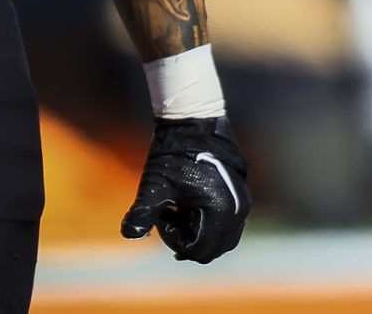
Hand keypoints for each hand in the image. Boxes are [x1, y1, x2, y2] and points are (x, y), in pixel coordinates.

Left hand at [120, 115, 249, 262]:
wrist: (194, 121)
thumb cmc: (173, 153)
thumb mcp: (155, 184)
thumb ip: (143, 212)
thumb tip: (128, 234)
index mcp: (220, 212)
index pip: (197, 249)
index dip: (173, 238)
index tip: (162, 213)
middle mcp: (238, 212)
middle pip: (212, 249)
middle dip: (187, 239)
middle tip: (168, 215)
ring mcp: (243, 204)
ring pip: (221, 239)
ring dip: (199, 233)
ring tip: (179, 210)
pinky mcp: (241, 196)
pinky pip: (228, 225)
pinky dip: (209, 224)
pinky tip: (189, 205)